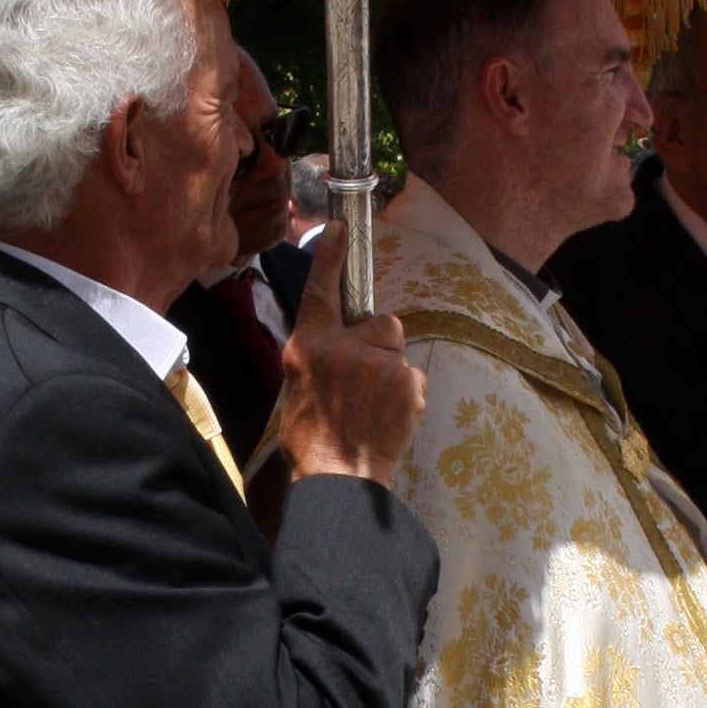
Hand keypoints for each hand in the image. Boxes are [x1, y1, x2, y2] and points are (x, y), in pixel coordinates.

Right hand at [273, 223, 427, 487]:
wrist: (340, 479)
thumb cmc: (311, 439)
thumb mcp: (296, 387)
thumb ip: (319, 354)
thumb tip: (339, 342)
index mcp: (309, 346)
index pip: (321, 291)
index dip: (330, 258)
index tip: (340, 228)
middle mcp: (344, 347)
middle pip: (380, 323)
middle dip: (377, 343)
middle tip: (360, 380)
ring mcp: (379, 364)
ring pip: (396, 350)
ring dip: (389, 370)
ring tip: (371, 404)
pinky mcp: (406, 383)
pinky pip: (410, 375)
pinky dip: (403, 392)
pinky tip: (386, 416)